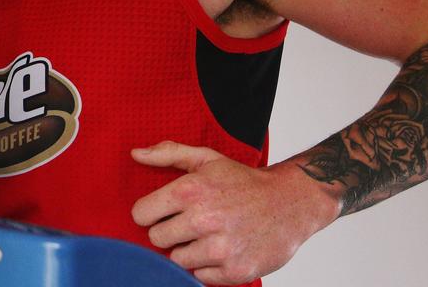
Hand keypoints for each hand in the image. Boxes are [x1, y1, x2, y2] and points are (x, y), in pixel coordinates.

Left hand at [130, 141, 338, 284]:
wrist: (291, 203)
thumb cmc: (244, 181)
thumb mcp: (207, 158)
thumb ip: (168, 153)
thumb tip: (136, 154)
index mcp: (191, 190)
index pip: (141, 214)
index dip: (150, 213)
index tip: (164, 211)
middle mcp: (204, 219)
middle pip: (156, 238)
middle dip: (168, 231)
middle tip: (189, 224)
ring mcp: (220, 248)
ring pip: (176, 259)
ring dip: (187, 250)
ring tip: (208, 236)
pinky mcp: (235, 271)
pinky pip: (199, 276)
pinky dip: (207, 266)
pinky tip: (222, 250)